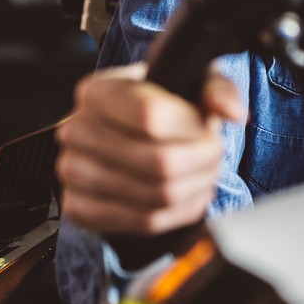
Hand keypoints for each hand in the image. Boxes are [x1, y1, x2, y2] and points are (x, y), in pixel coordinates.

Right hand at [55, 63, 246, 235]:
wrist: (126, 132)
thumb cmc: (161, 104)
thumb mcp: (190, 81)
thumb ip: (217, 89)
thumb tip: (231, 111)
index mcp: (98, 91)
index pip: (151, 115)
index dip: (192, 129)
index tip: (210, 130)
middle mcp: (76, 130)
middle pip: (157, 162)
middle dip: (201, 163)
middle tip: (215, 156)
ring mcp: (72, 171)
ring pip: (154, 196)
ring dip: (194, 189)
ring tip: (206, 175)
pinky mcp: (78, 207)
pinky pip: (141, 222)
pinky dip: (177, 214)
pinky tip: (189, 196)